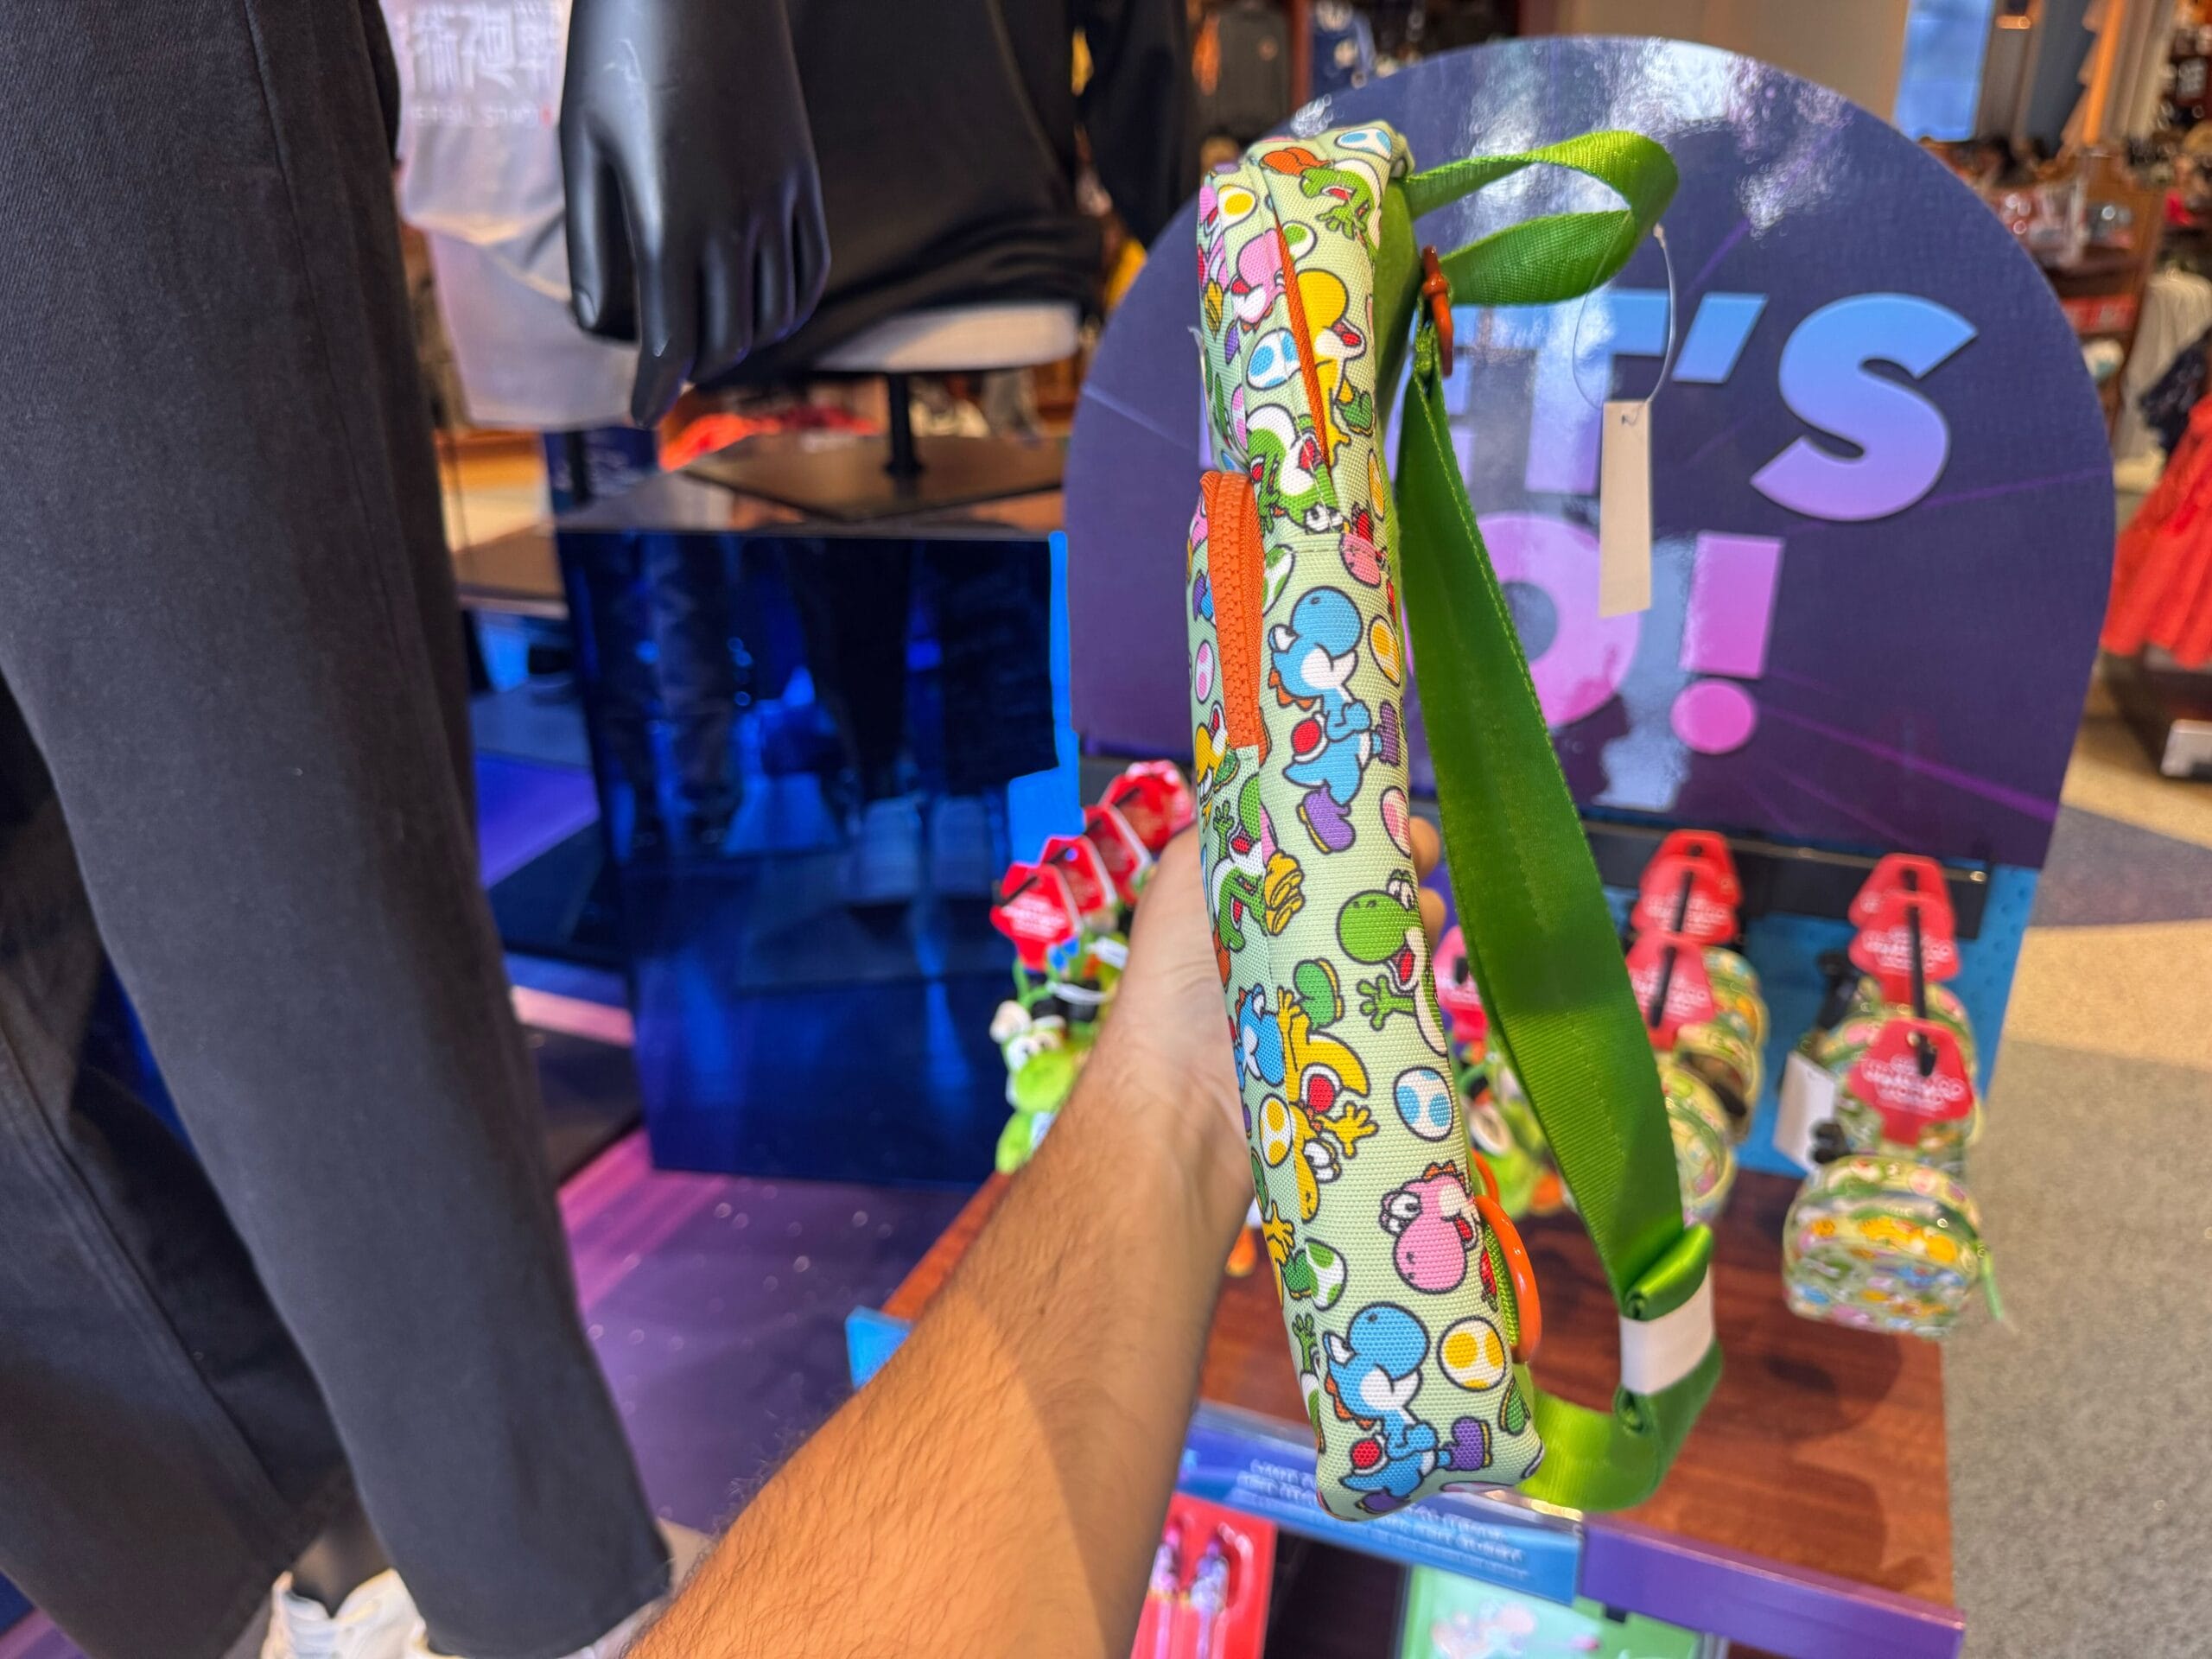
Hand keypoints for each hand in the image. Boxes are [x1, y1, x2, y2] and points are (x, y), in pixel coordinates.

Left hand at [561, 0, 831, 423]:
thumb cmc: (618, 51)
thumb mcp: (583, 146)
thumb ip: (593, 245)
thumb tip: (603, 328)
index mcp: (669, 217)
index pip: (669, 342)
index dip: (652, 390)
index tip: (638, 414)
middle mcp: (734, 221)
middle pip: (723, 340)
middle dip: (690, 369)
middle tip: (661, 371)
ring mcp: (779, 200)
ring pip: (773, 316)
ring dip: (738, 343)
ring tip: (704, 343)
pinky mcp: (804, 178)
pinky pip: (808, 271)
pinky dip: (785, 308)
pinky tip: (758, 310)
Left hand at [1091, 818, 1446, 1214]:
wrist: (1185, 1097)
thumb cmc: (1172, 980)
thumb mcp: (1185, 879)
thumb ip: (1227, 827)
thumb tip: (1279, 783)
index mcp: (1262, 890)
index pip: (1326, 836)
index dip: (1358, 812)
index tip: (1381, 796)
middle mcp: (1300, 932)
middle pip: (1375, 877)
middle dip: (1403, 854)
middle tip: (1411, 851)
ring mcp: (1335, 983)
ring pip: (1400, 929)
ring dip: (1416, 910)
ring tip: (1409, 912)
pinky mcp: (1363, 1034)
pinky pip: (1407, 991)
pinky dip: (1417, 969)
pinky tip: (1413, 959)